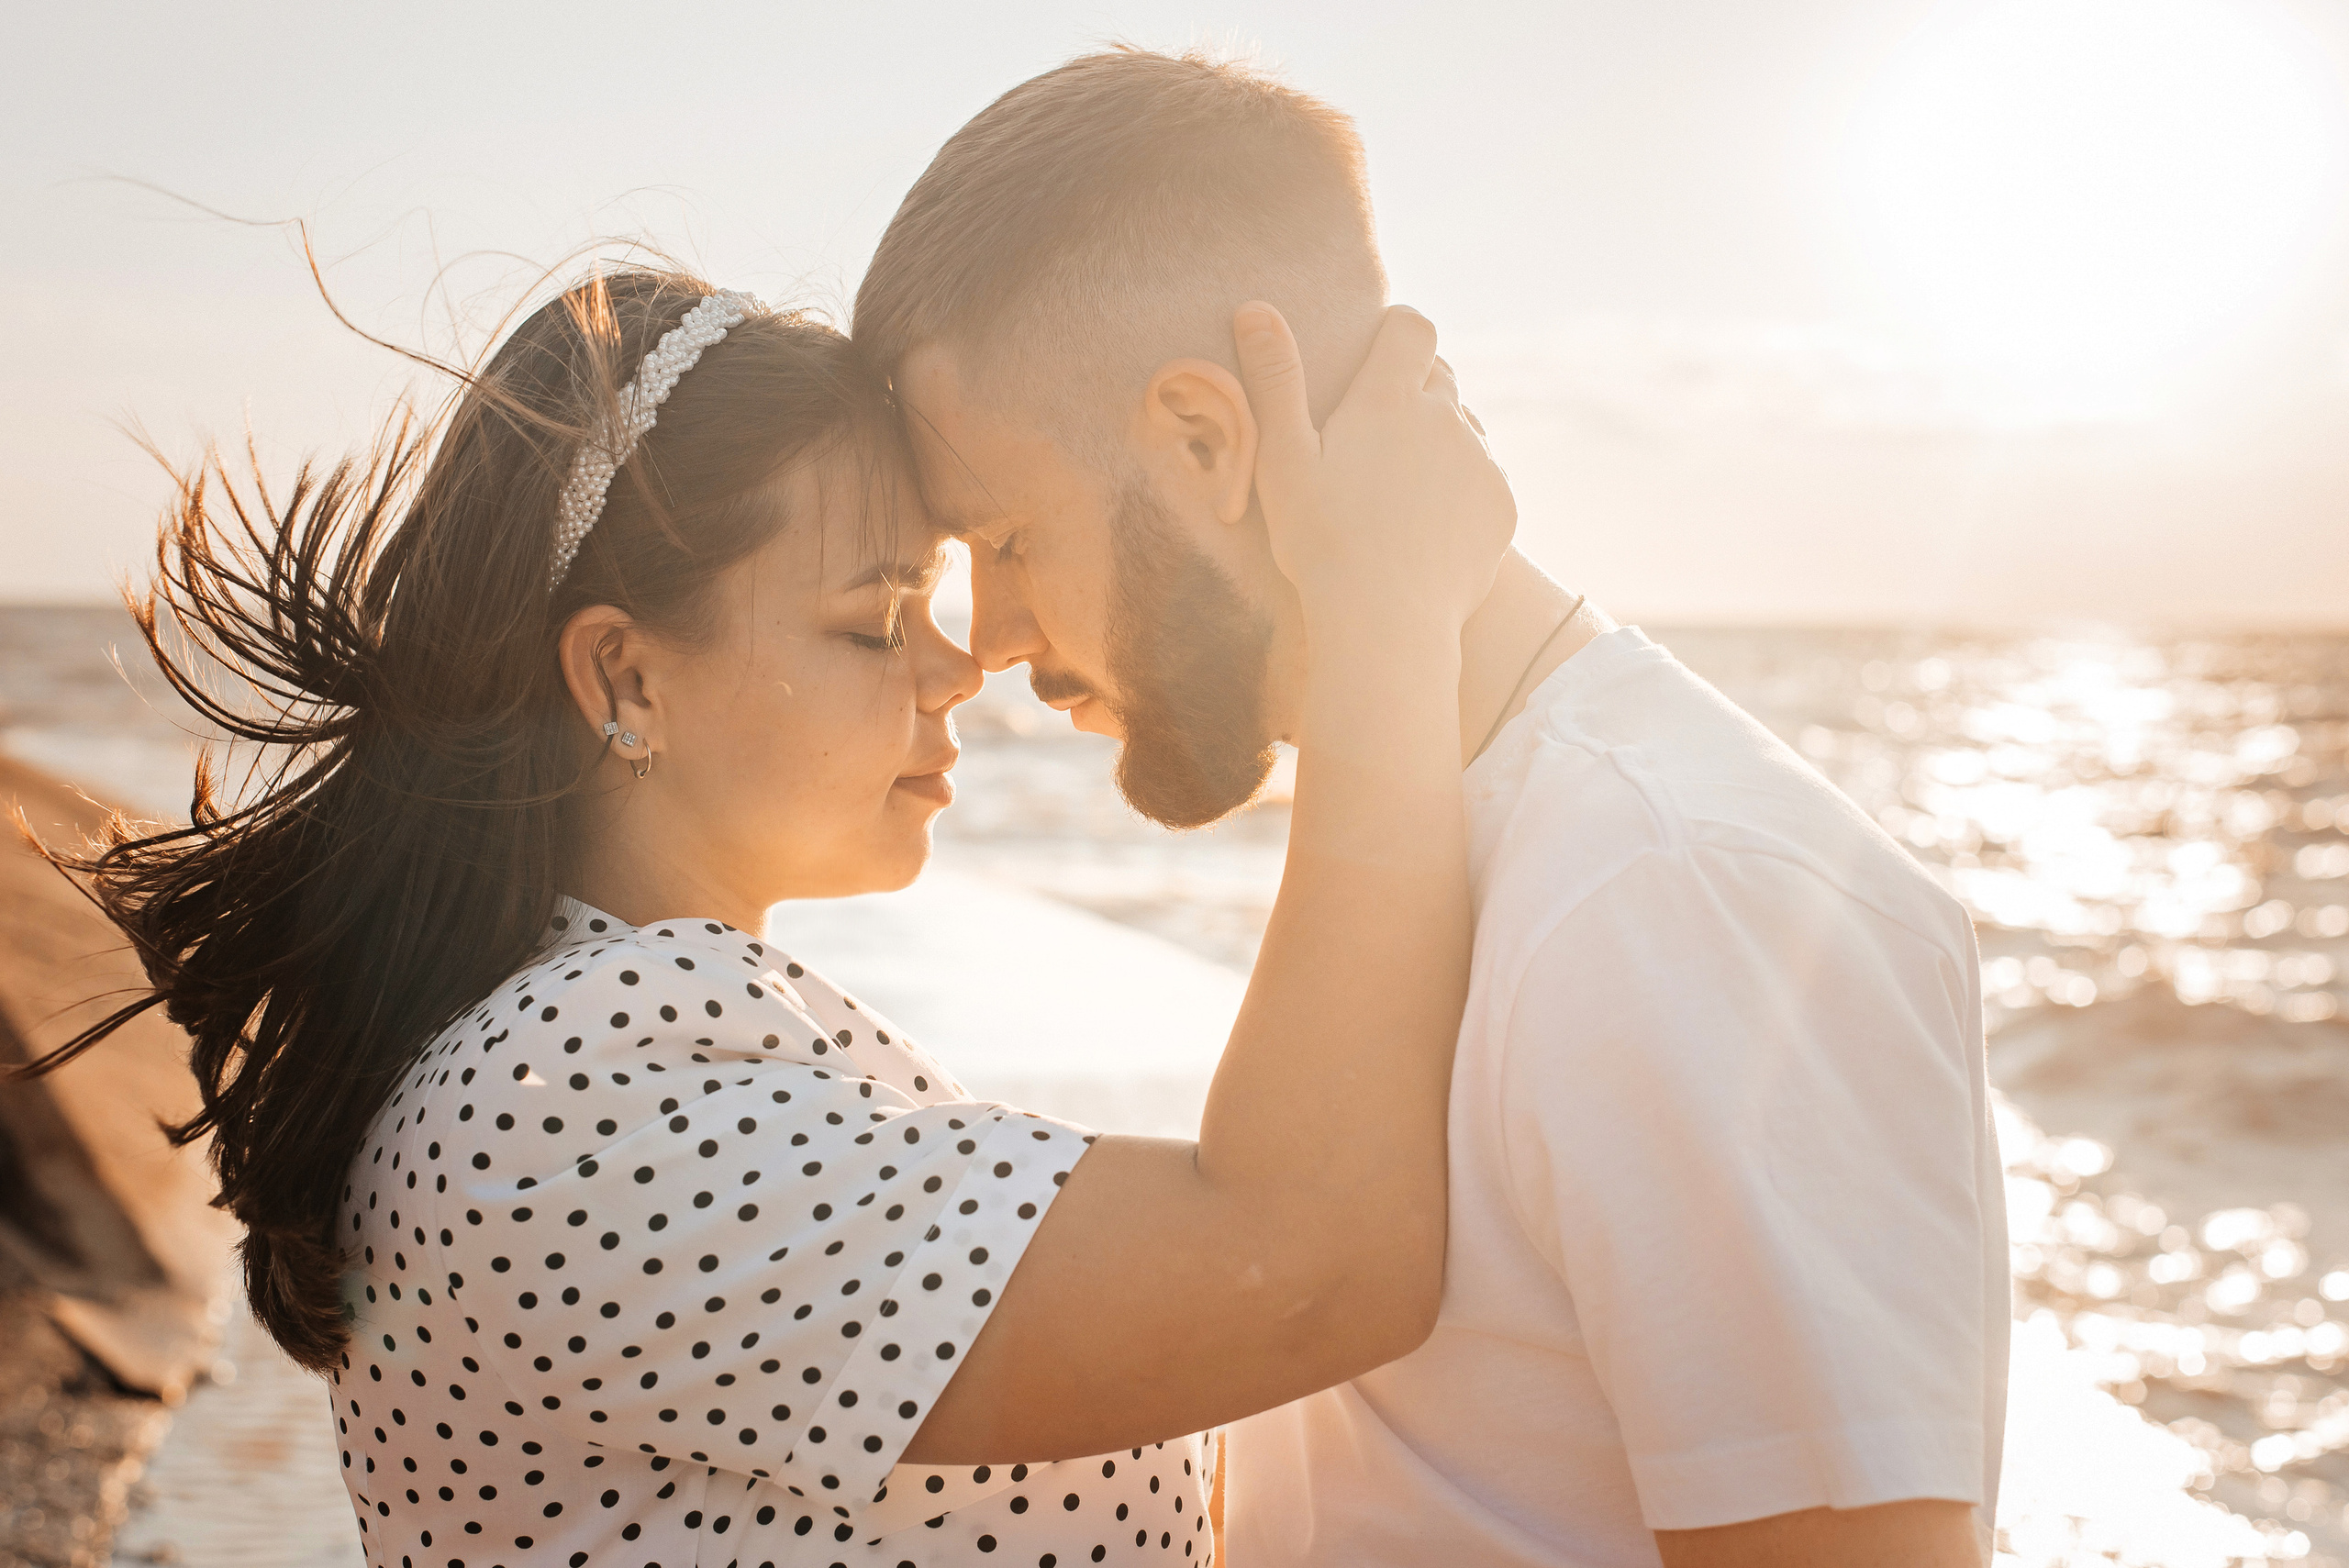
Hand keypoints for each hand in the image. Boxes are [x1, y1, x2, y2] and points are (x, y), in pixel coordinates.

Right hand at [1235, 302, 1515, 634]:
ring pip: (1465, 427)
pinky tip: (1428, 522)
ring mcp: (1481, 462)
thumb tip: (1255, 309)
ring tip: (1401, 480)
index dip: (1398, 328)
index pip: (1412, 328)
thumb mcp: (1281, 459)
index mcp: (1390, 399)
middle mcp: (1446, 419)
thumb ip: (1274, 380)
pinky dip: (1462, 487)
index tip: (1379, 345)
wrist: (1388, 623)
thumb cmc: (1322, 542)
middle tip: (1376, 429)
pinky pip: (1485, 477)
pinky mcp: (1502, 506)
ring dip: (1440, 437)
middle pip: (1441, 376)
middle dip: (1415, 386)